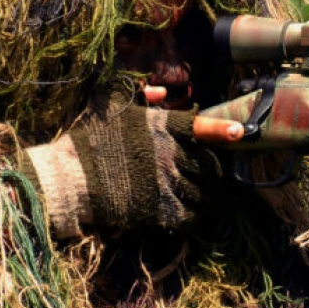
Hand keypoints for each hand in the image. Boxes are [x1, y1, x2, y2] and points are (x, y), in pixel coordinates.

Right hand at [17, 96, 221, 237]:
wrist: (68, 179)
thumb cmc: (88, 140)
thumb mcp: (109, 107)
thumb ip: (137, 95)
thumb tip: (161, 92)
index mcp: (160, 128)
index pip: (199, 127)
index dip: (221, 130)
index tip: (240, 132)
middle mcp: (168, 155)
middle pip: (209, 164)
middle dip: (218, 169)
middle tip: (219, 172)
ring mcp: (164, 184)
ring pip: (204, 191)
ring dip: (212, 194)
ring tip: (214, 195)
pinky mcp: (157, 210)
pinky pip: (190, 215)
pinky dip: (198, 214)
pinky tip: (197, 213)